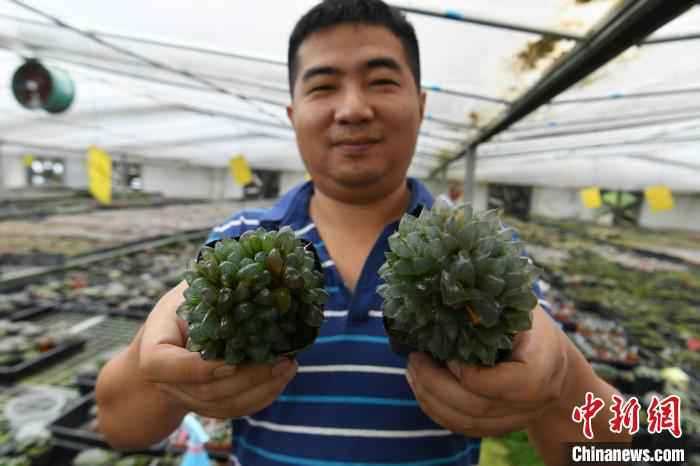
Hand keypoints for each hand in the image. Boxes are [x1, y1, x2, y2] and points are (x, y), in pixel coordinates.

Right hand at [137, 281, 297, 419]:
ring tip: (289, 365)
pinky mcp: (209, 407)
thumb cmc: (179, 311)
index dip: (199, 369)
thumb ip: (208, 285)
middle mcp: (169, 384)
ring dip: (260, 388)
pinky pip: (236, 410)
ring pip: (225, 405)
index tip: (232, 362)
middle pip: (207, 391)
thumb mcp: (186, 293)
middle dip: (247, 378)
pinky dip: (262, 397)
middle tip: (280, 360)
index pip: (168, 368)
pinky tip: (283, 377)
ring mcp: (189, 399)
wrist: (166, 346)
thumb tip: (247, 265)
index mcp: (154, 354)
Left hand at [406, 306, 569, 436]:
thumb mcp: (518, 307)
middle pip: (479, 406)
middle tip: (415, 360)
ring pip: (468, 422)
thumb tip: (447, 290)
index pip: (508, 384)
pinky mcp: (500, 427)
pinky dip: (438, 411)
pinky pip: (465, 428)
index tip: (449, 355)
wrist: (551, 359)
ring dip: (431, 398)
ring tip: (413, 371)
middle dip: (437, 384)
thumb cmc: (530, 325)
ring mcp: (518, 419)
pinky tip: (423, 387)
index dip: (472, 375)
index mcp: (543, 365)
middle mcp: (535, 401)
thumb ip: (489, 307)